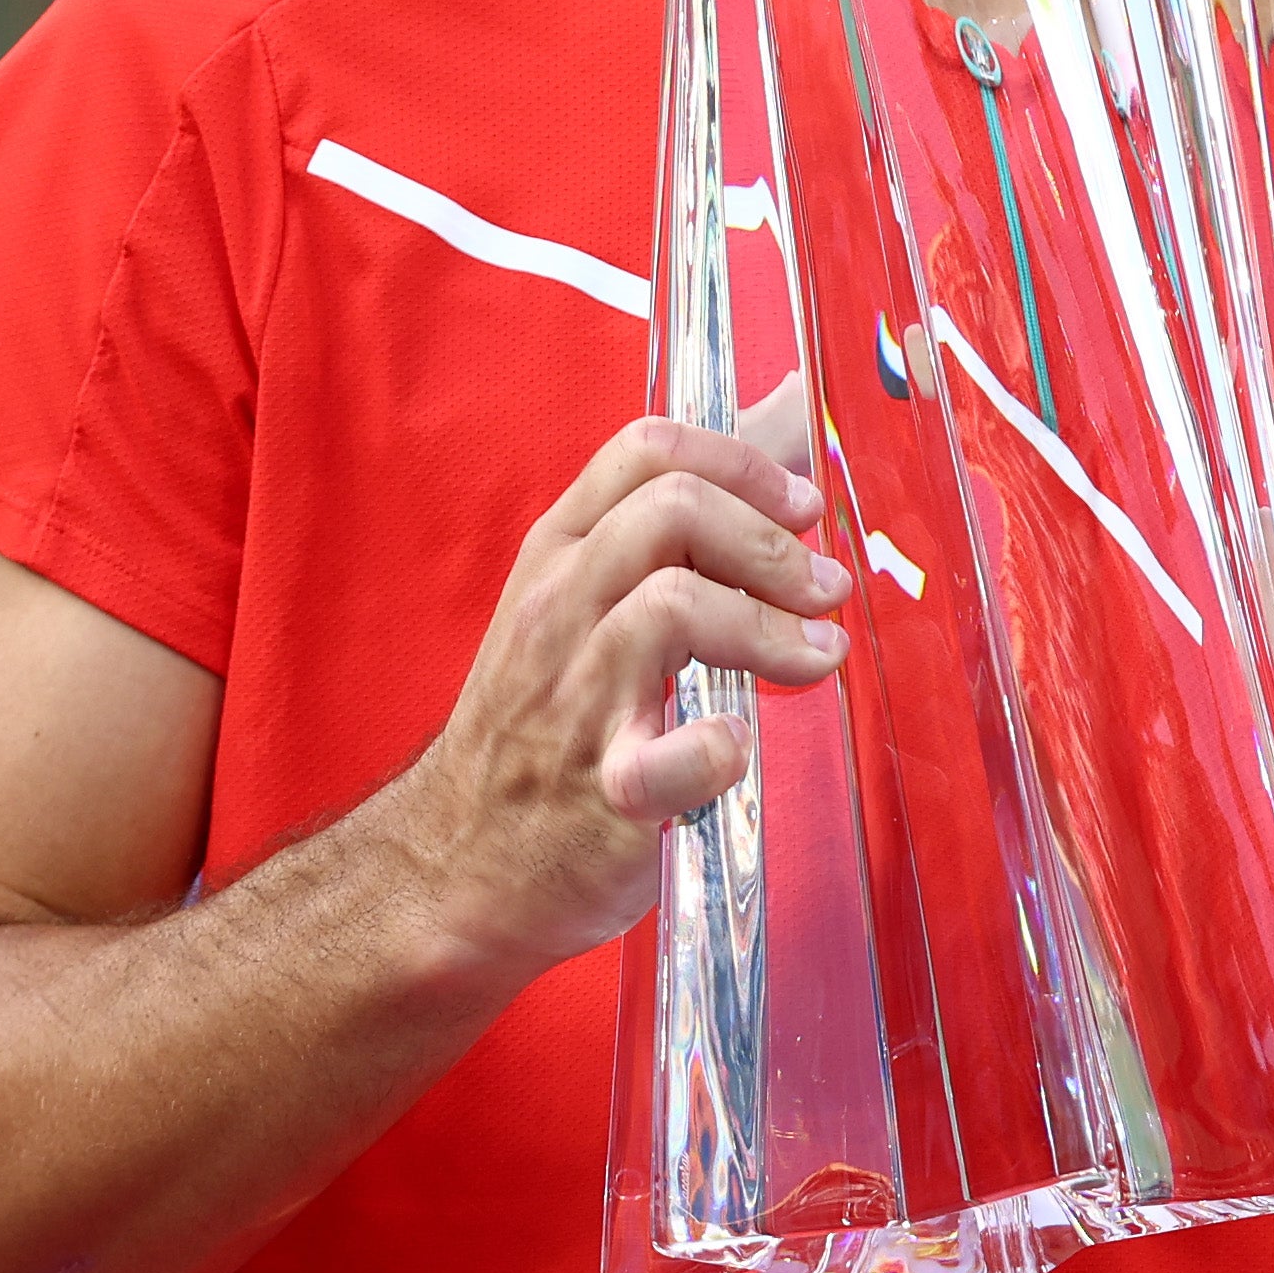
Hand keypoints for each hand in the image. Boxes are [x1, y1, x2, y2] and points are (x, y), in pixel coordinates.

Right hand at [393, 418, 851, 977]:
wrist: (450, 867)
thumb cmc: (544, 724)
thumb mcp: (589, 601)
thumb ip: (683, 519)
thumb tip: (792, 405)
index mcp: (558, 558)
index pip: (645, 452)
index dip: (743, 463)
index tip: (801, 508)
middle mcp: (558, 613)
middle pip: (671, 512)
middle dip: (772, 544)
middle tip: (823, 591)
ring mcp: (573, 702)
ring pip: (673, 607)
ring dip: (771, 629)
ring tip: (816, 661)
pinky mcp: (601, 797)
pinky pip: (669, 758)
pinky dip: (721, 751)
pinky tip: (737, 752)